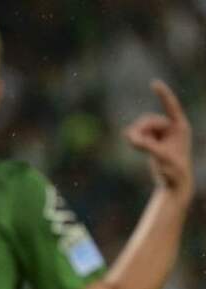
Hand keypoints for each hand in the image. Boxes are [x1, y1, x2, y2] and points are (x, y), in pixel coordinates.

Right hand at [124, 80, 192, 197]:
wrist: (174, 183)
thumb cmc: (174, 170)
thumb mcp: (160, 156)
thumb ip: (144, 144)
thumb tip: (128, 136)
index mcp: (180, 127)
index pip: (171, 106)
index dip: (163, 94)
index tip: (154, 83)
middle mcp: (173, 128)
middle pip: (150, 120)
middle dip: (141, 129)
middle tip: (132, 142)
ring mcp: (164, 134)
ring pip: (144, 127)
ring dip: (138, 135)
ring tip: (135, 146)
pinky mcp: (155, 142)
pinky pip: (141, 134)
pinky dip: (137, 140)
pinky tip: (135, 146)